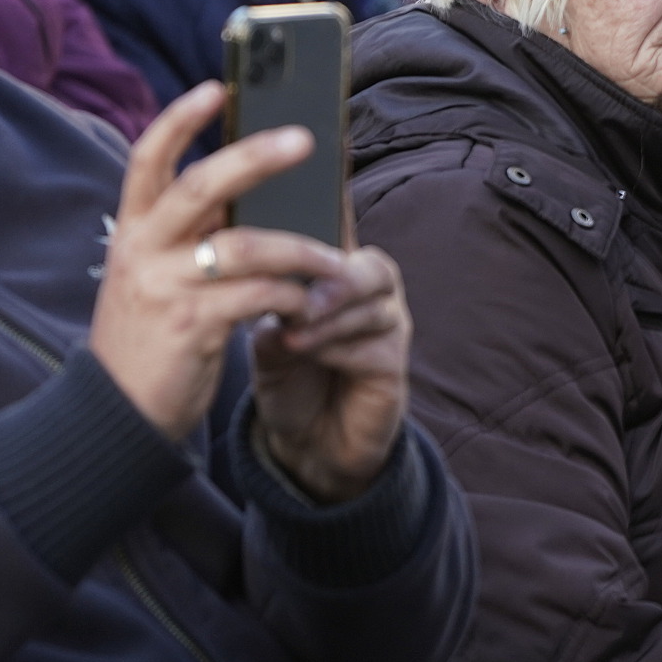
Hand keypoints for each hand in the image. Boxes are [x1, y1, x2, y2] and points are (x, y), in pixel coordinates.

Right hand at [88, 85, 409, 500]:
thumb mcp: (156, 277)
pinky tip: (311, 306)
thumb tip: (260, 198)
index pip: (148, 158)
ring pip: (247, 246)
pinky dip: (293, 298)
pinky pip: (259, 297)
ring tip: (337, 261)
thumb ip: (193, 238)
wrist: (118, 414)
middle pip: (201, 185)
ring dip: (302, 250)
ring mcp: (164, 286)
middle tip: (304, 139)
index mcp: (134, 230)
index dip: (181, 119)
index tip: (216, 87)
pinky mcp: (191, 326)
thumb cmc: (152, 337)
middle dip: (255, 157)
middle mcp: (143, 249)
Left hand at [251, 238, 411, 504]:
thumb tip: (276, 288)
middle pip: (373, 266)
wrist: (306, 440)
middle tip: (303, 298)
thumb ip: (274, 311)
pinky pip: (376, 347)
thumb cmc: (289, 378)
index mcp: (338, 274)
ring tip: (291, 336)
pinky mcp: (395, 364)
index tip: (289, 236)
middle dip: (337, 279)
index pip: (342, 233)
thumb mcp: (266, 339)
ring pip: (373, 307)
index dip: (328, 220)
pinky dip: (339, 349)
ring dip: (329, 320)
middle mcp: (370, 295)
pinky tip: (309, 354)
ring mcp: (388, 328)